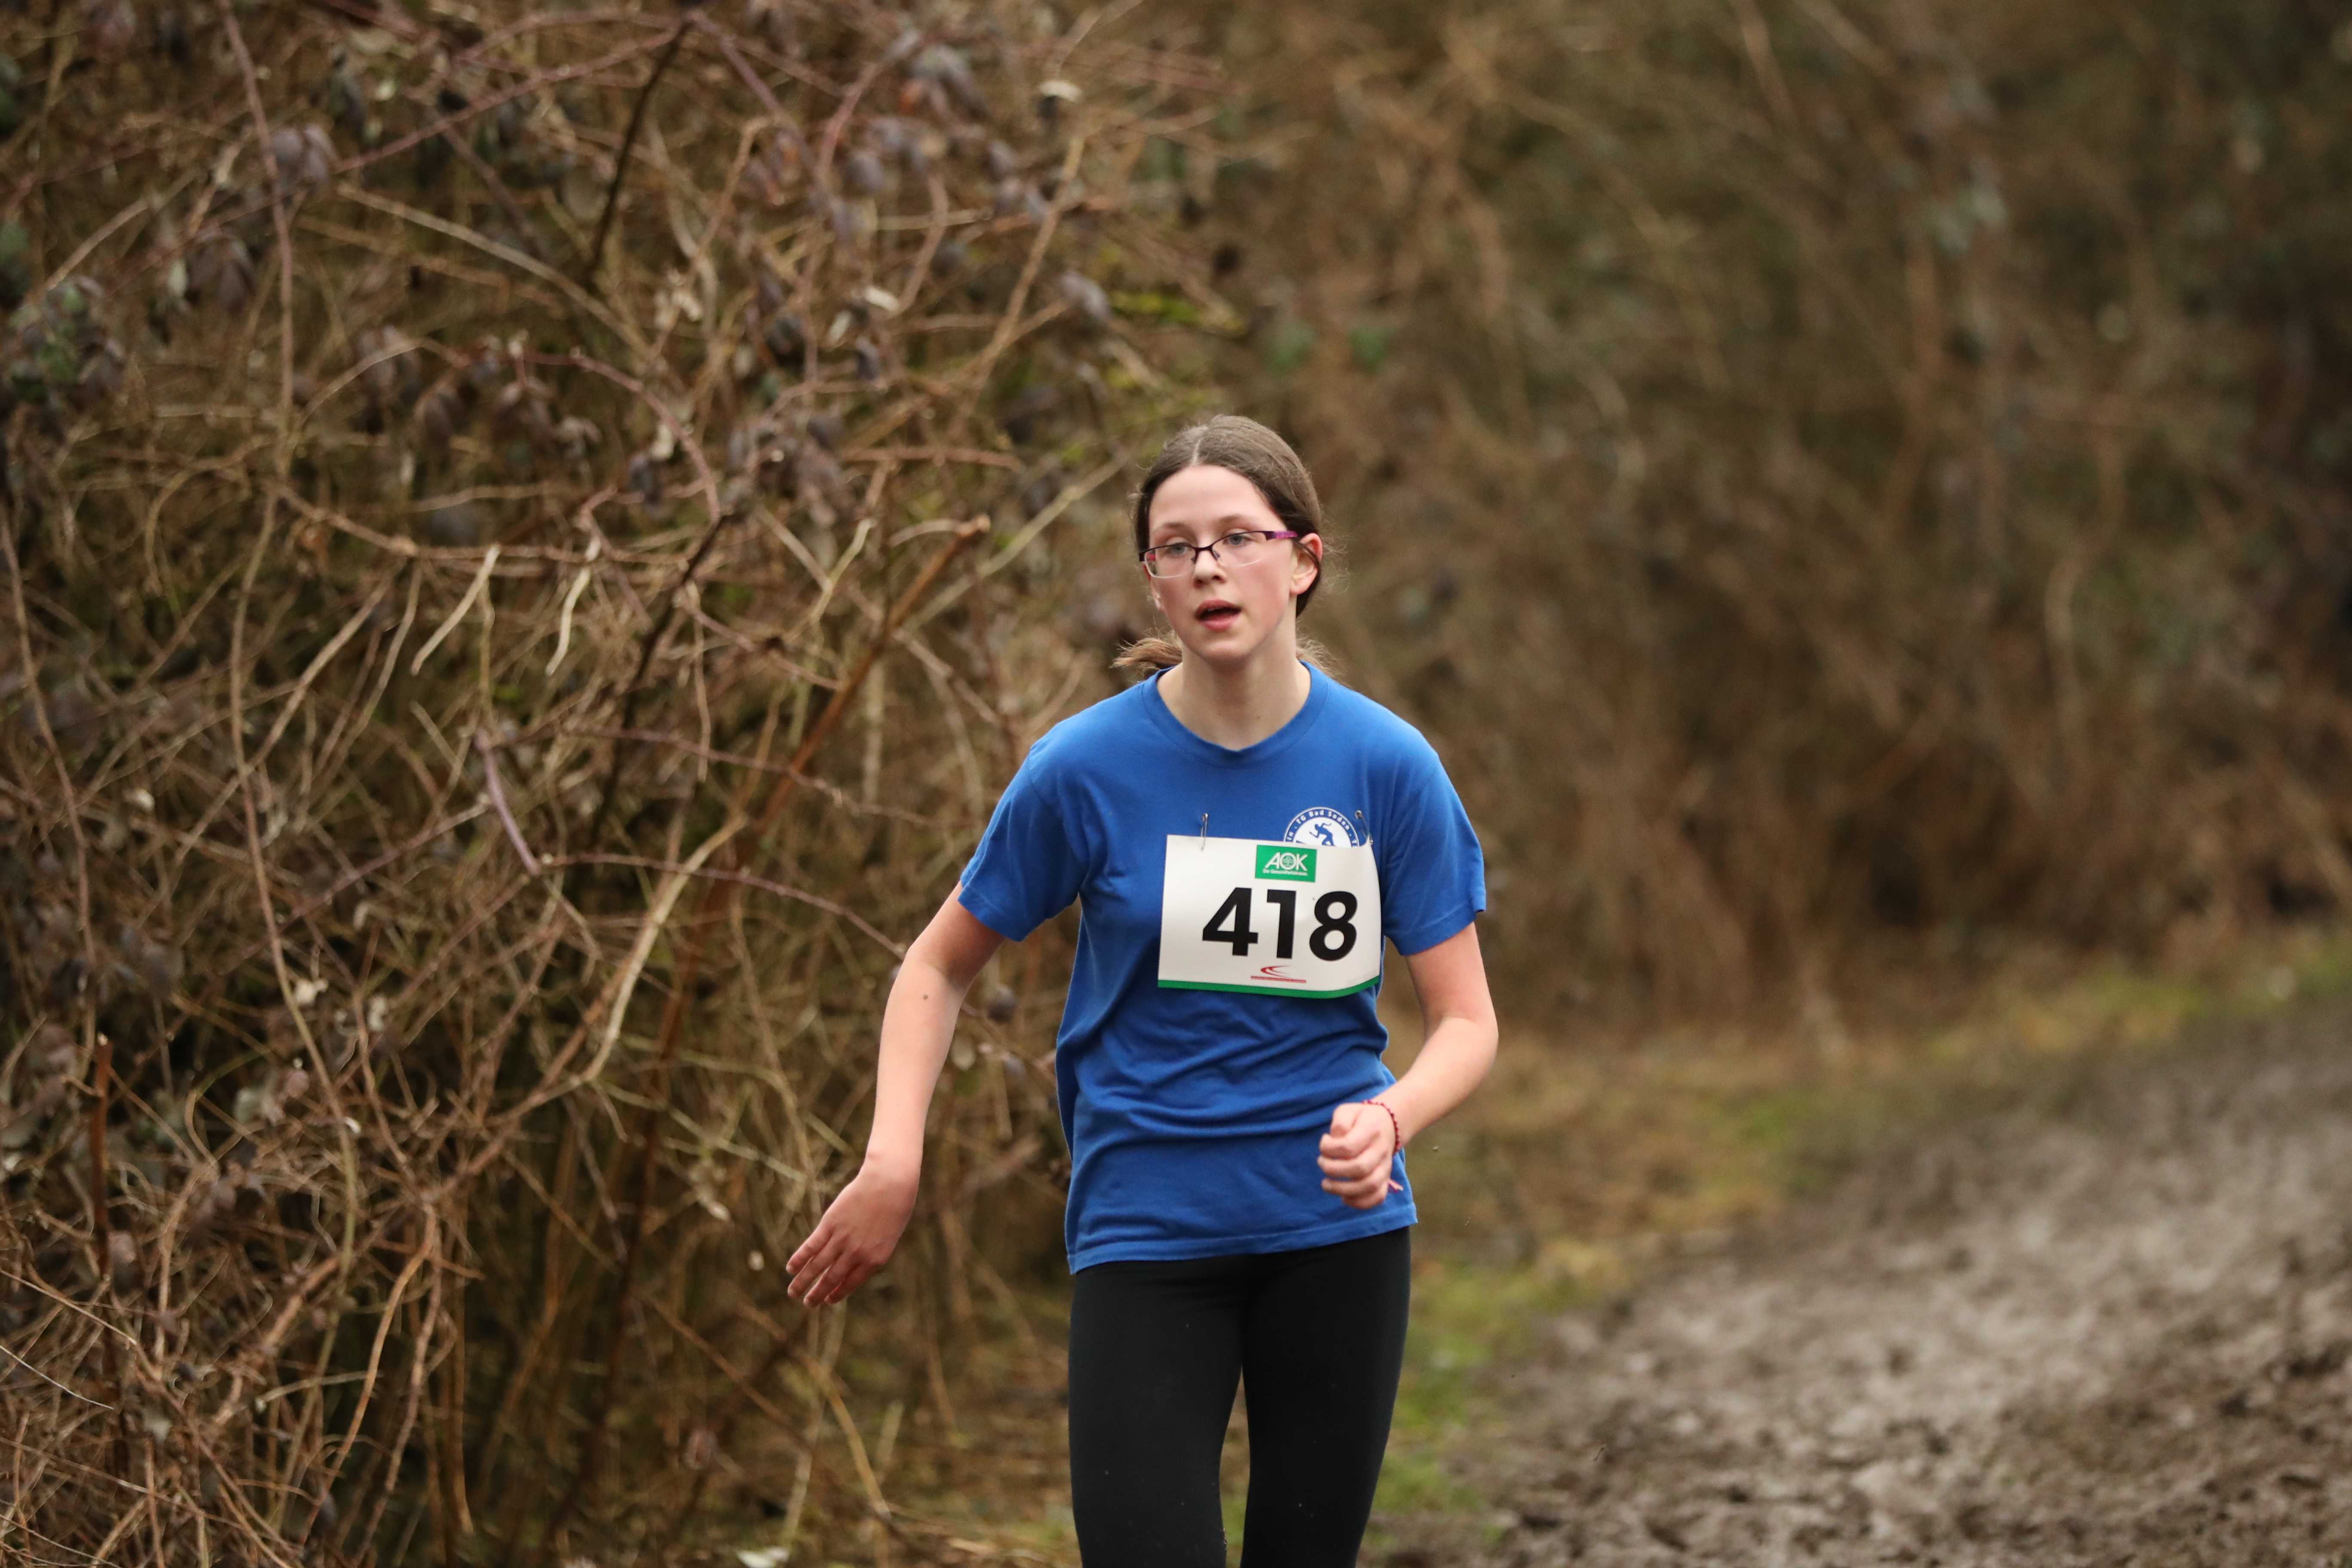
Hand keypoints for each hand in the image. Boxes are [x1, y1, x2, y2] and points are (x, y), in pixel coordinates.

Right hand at [785, 1158, 919, 1305]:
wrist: (889, 1183)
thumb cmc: (893, 1208)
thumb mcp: (887, 1237)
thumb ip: (870, 1252)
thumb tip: (850, 1264)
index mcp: (874, 1260)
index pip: (850, 1283)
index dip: (836, 1293)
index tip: (827, 1300)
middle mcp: (857, 1254)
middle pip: (831, 1278)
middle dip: (817, 1293)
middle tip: (807, 1304)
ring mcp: (842, 1239)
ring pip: (817, 1266)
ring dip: (803, 1281)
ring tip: (793, 1293)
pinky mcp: (830, 1224)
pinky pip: (811, 1246)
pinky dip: (799, 1259)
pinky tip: (790, 1268)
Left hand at [1318, 1101, 1401, 1210]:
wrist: (1388, 1125)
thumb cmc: (1361, 1119)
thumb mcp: (1347, 1110)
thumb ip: (1339, 1122)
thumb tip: (1334, 1139)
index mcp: (1371, 1130)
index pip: (1348, 1146)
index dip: (1329, 1149)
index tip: (1324, 1142)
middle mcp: (1381, 1150)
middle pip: (1359, 1168)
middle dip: (1333, 1170)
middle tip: (1322, 1163)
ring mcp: (1385, 1167)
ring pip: (1369, 1186)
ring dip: (1343, 1189)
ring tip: (1326, 1184)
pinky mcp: (1386, 1180)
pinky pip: (1378, 1197)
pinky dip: (1360, 1202)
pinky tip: (1344, 1197)